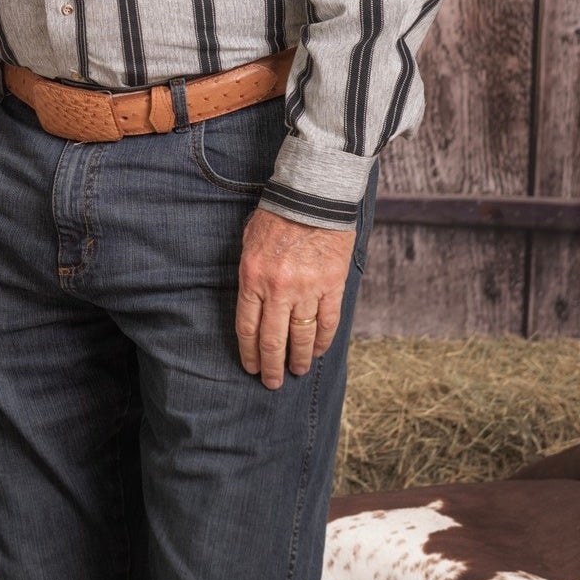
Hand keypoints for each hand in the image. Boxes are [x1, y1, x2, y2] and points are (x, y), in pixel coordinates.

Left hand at [235, 208, 354, 389]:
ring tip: (296, 371)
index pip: (247, 328)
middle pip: (272, 340)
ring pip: (301, 336)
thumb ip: (250, 277)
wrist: (312, 196)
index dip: (249, 353)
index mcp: (252, 278)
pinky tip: (317, 351)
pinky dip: (322, 341)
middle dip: (271, 367)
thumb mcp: (249, 243)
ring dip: (298, 359)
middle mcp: (277, 289)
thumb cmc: (276, 217)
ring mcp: (306, 289)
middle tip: (272, 383)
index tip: (252, 368)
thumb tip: (252, 307)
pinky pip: (327, 322)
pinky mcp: (332, 285)